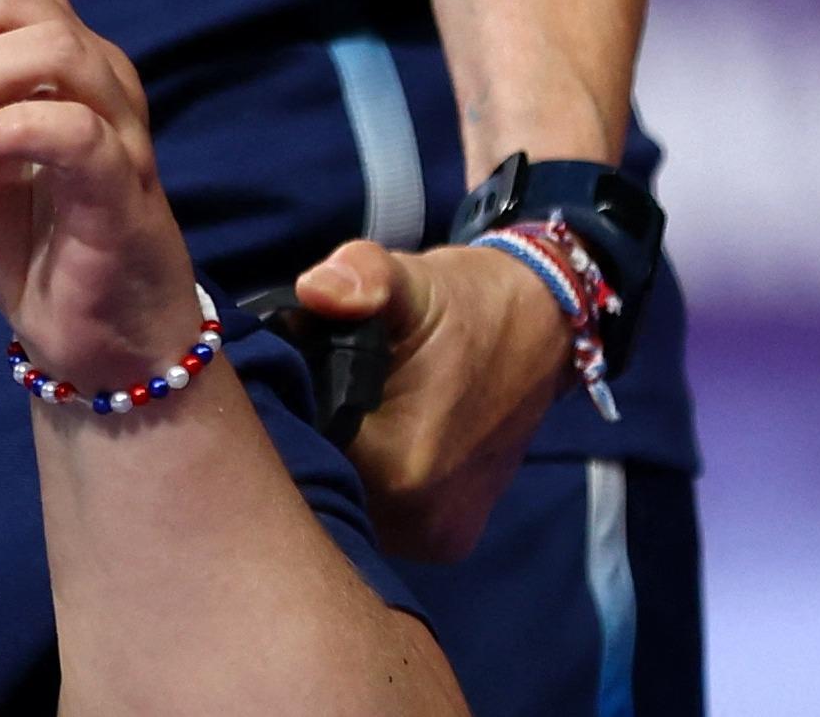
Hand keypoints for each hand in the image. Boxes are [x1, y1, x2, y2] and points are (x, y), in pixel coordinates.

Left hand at [294, 239, 574, 560]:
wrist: (542, 332)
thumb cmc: (463, 305)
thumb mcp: (406, 281)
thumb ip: (360, 279)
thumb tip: (317, 289)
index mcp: (394, 474)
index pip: (291, 461)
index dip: (277, 417)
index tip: (281, 379)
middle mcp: (412, 524)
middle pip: (314, 488)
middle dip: (303, 440)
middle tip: (316, 387)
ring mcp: (430, 540)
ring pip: (345, 502)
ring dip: (335, 462)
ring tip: (344, 409)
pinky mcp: (445, 540)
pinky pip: (378, 514)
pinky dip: (367, 480)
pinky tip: (369, 440)